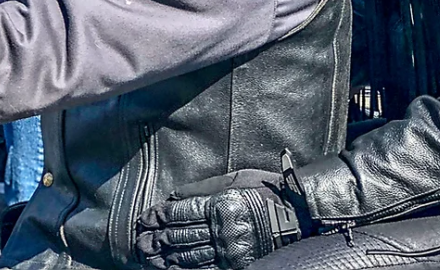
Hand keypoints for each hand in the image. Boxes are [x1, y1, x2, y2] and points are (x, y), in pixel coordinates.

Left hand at [135, 169, 301, 269]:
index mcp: (219, 204)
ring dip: (167, 256)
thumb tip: (175, 196)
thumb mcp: (236, 179)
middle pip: (181, 234)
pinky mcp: (238, 264)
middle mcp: (222, 228)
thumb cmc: (267, 191)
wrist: (299, 215)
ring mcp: (229, 249)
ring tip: (149, 256)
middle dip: (158, 238)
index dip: (160, 216)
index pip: (181, 212)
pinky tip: (172, 269)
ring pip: (190, 254)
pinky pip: (207, 269)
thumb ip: (204, 188)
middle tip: (140, 241)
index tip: (146, 218)